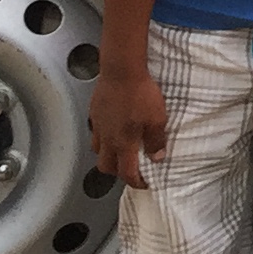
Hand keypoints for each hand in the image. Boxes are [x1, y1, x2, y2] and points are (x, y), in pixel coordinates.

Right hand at [90, 65, 167, 190]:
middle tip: (131, 169)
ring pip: (97, 150)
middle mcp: (107, 138)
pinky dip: (104, 136)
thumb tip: (157, 157)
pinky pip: (96, 131)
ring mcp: (98, 125)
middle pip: (106, 167)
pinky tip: (114, 128)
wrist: (121, 70)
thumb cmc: (140, 93)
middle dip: (117, 173)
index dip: (136, 182)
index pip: (126, 173)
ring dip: (108, 154)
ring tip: (121, 149)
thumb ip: (156, 140)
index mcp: (123, 143)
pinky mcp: (94, 112)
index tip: (144, 183)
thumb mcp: (157, 119)